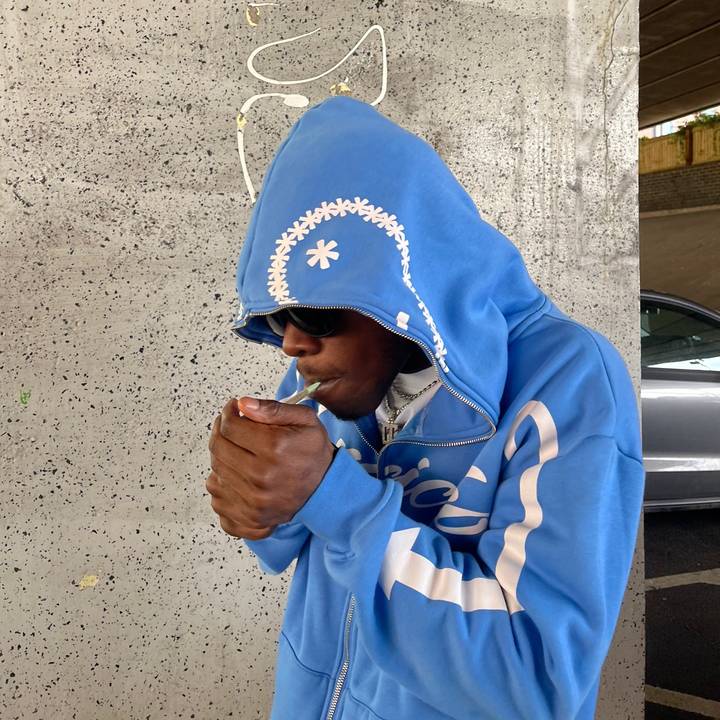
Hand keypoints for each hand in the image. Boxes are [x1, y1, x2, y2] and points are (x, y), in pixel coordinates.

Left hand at [206, 396, 335, 539]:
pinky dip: (223, 487)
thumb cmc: (313, 454)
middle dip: (220, 432)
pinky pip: (217, 500)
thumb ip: (273, 409)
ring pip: (214, 474)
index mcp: (274, 448)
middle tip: (230, 426)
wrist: (325, 489)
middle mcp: (261, 477)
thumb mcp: (305, 420)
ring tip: (239, 453)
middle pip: (217, 449)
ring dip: (222, 460)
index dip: (228, 413)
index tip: (233, 409)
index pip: (229, 426)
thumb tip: (243, 404)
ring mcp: (253, 502)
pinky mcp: (249, 519)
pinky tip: (238, 477)